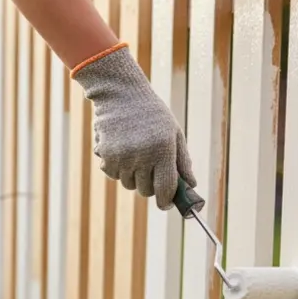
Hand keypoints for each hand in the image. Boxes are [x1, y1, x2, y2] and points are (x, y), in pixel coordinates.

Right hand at [72, 45, 195, 209]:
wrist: (122, 95)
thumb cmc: (153, 114)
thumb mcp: (174, 133)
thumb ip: (183, 161)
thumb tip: (191, 185)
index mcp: (163, 150)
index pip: (165, 188)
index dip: (166, 201)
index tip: (166, 204)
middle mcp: (143, 156)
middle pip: (146, 191)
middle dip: (150, 187)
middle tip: (151, 173)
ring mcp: (123, 157)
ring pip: (129, 184)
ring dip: (133, 177)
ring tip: (136, 156)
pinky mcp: (106, 156)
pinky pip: (113, 175)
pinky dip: (118, 169)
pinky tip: (121, 152)